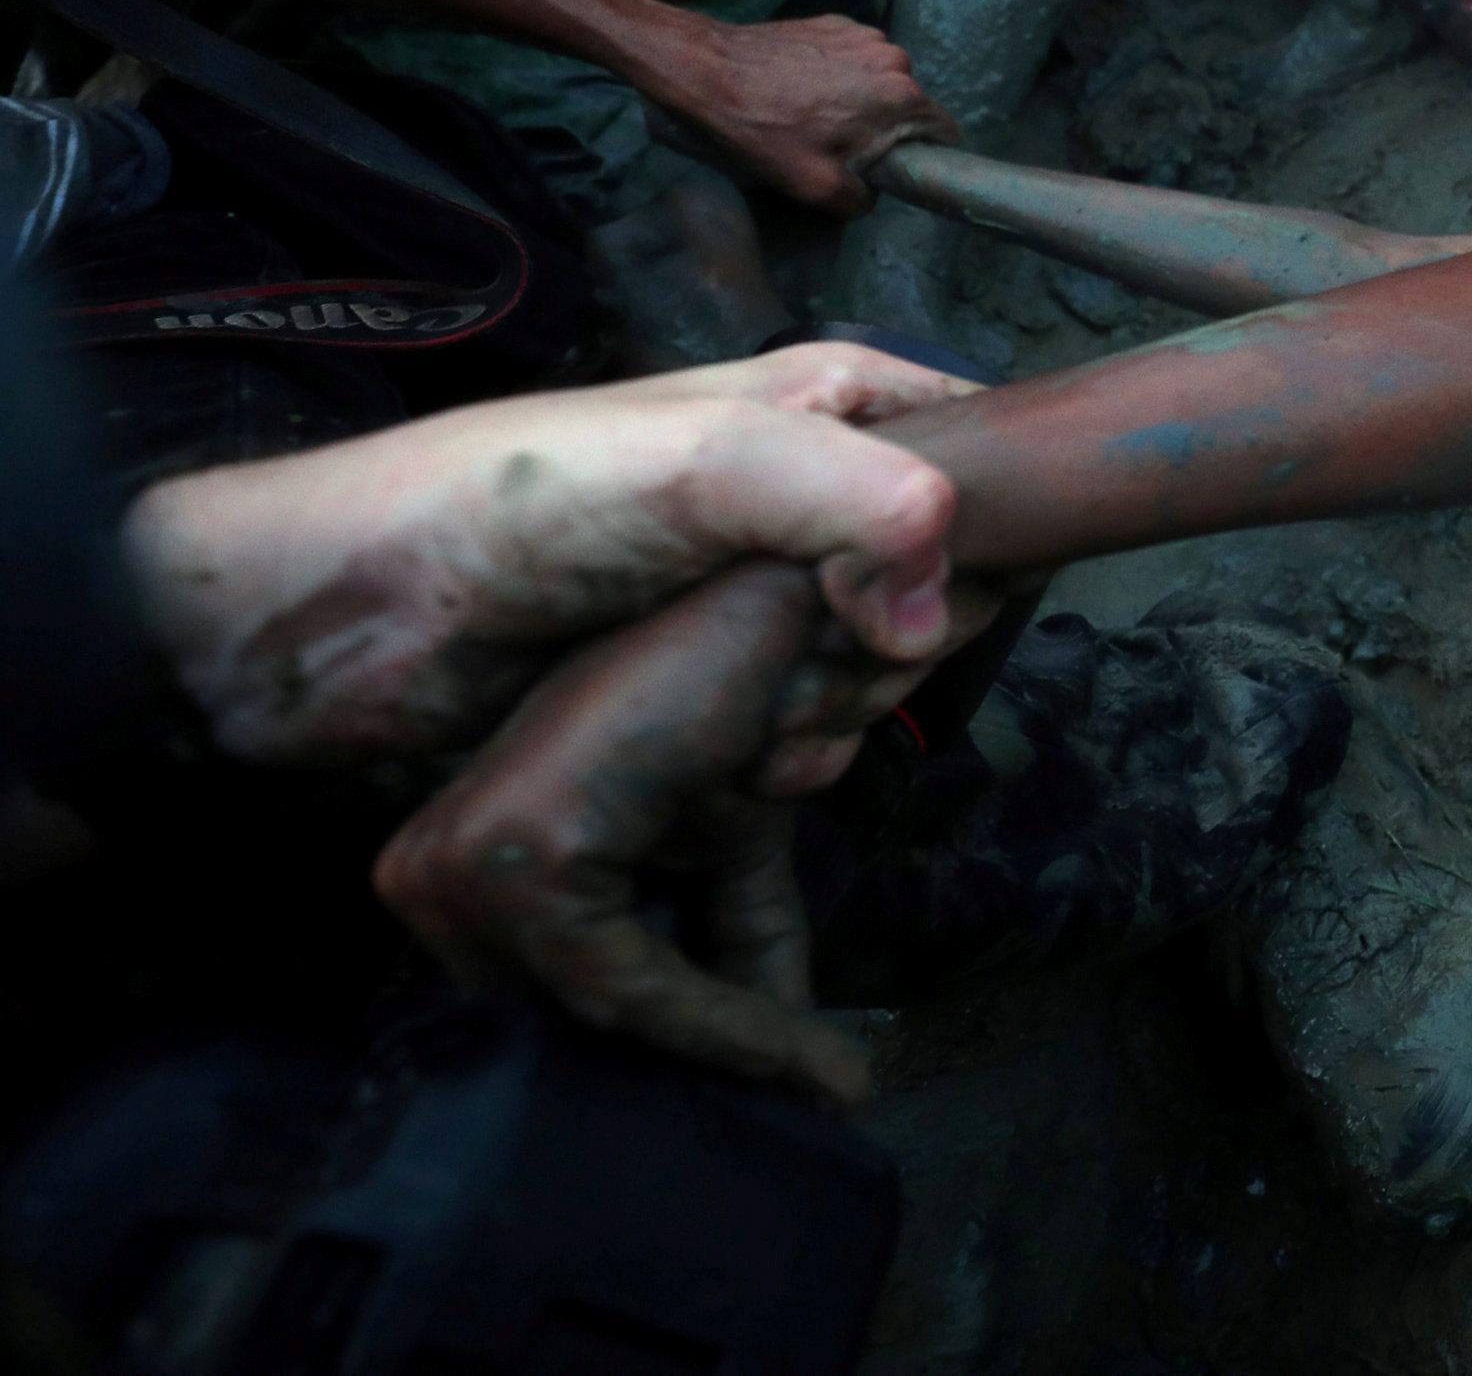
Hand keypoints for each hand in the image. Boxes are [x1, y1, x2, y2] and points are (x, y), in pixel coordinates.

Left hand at [120, 356, 972, 767]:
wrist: (335, 616)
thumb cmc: (514, 506)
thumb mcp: (700, 463)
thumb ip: (851, 502)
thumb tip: (931, 614)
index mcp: (831, 402)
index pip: (989, 457)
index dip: (982, 542)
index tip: (920, 609)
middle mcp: (808, 490)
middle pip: (945, 581)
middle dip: (900, 653)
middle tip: (815, 683)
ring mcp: (756, 592)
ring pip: (881, 666)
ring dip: (842, 718)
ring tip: (770, 743)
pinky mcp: (705, 680)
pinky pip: (808, 728)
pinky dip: (795, 761)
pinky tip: (748, 779)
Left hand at [372, 562, 871, 1100]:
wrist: (778, 591)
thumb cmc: (742, 691)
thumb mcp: (724, 842)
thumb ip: (728, 946)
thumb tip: (783, 1069)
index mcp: (457, 865)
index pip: (548, 1005)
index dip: (671, 1051)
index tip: (777, 1087)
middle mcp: (432, 872)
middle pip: (570, 1023)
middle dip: (694, 1062)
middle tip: (808, 1092)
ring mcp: (467, 866)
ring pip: (606, 1018)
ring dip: (730, 1054)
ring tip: (830, 1082)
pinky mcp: (526, 863)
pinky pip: (633, 989)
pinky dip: (733, 1028)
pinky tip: (813, 1057)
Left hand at [631, 14, 957, 214]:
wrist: (707, 71)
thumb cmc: (762, 129)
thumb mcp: (814, 187)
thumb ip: (860, 200)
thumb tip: (868, 194)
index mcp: (901, 96)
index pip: (943, 131)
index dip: (926, 156)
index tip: (896, 169)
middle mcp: (892, 57)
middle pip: (908, 105)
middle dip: (884, 129)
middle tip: (837, 146)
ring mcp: (862, 34)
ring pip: (879, 81)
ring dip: (860, 100)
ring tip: (812, 115)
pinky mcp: (833, 23)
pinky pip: (852, 59)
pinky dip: (837, 75)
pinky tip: (800, 89)